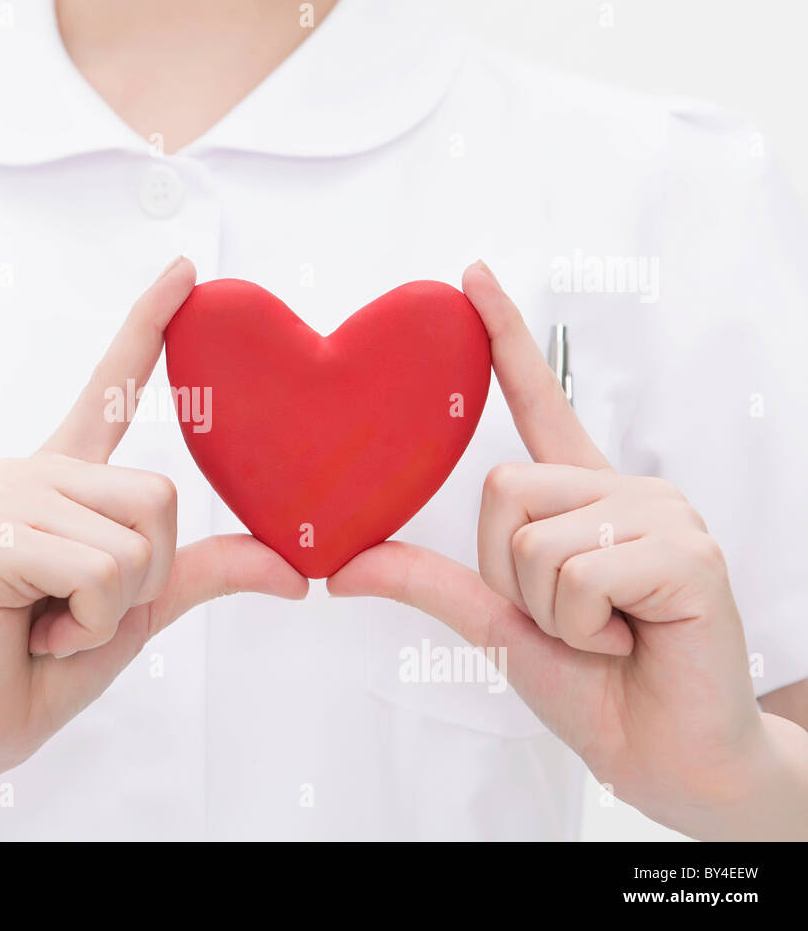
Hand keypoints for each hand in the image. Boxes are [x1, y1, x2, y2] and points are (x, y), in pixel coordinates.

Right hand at [0, 257, 307, 803]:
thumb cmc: (44, 662)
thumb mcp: (140, 610)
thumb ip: (203, 572)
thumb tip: (297, 571)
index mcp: (65, 478)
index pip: (112, 388)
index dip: (148, 326)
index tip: (185, 268)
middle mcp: (31, 469)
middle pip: (163, 495)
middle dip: (144, 579)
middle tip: (77, 612)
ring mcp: (6, 494)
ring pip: (139, 537)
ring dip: (113, 608)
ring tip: (51, 621)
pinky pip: (102, 571)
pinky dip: (87, 623)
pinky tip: (34, 632)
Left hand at [327, 261, 788, 836]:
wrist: (666, 753)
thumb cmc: (592, 685)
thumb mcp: (496, 624)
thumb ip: (430, 583)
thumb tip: (340, 567)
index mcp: (581, 496)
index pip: (538, 400)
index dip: (504, 339)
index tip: (470, 276)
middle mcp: (623, 486)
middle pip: (502, 489)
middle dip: (511, 575)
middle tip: (573, 618)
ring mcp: (661, 511)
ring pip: (534, 536)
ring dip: (551, 610)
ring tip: (608, 631)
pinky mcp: (687, 549)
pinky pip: (577, 571)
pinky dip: (584, 626)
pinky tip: (632, 638)